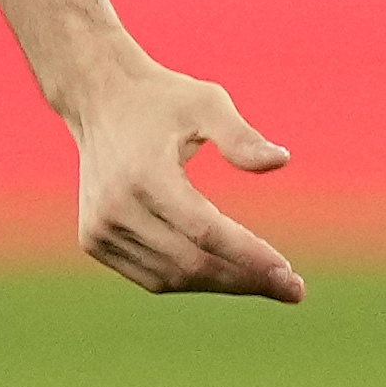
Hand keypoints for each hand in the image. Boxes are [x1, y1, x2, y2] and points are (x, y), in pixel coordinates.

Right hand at [58, 54, 303, 301]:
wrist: (97, 98)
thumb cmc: (161, 98)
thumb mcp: (205, 102)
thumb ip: (240, 136)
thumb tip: (281, 160)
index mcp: (144, 174)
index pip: (206, 232)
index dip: (250, 257)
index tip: (290, 277)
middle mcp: (117, 208)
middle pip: (193, 262)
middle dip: (246, 279)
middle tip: (291, 288)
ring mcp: (100, 228)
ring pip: (173, 276)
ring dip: (222, 282)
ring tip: (263, 279)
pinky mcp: (94, 240)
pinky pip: (151, 275)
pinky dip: (190, 278)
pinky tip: (223, 271)